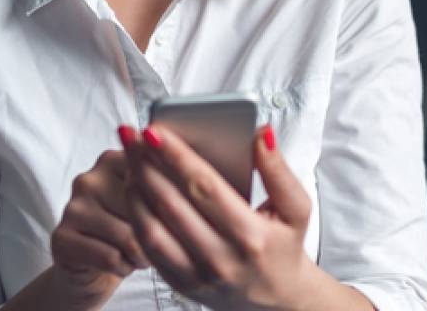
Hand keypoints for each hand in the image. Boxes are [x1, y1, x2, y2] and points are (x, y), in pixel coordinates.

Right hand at [47, 139, 153, 309]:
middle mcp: (88, 178)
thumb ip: (167, 182)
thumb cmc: (130, 229)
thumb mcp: (150, 202)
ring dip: (142, 254)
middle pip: (143, 210)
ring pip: (129, 237)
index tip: (168, 216)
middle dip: (157, 234)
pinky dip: (123, 267)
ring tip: (137, 253)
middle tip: (151, 241)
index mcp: (113, 159)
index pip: (154, 178)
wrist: (93, 265)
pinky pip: (110, 257)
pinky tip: (120, 264)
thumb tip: (195, 174)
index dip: (168, 207)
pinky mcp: (61, 237)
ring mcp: (72, 207)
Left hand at [121, 124, 340, 310]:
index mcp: (250, 236)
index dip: (176, 157)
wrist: (277, 297)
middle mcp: (221, 259)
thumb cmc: (284, 245)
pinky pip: (149, 248)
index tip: (155, 131)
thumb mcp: (296, 208)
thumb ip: (278, 170)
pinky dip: (137, 216)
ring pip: (152, 228)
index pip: (205, 187)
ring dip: (136, 190)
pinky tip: (134, 190)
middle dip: (147, 165)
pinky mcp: (181, 284)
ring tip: (130, 160)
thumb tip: (262, 134)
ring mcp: (197, 275)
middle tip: (133, 136)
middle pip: (172, 204)